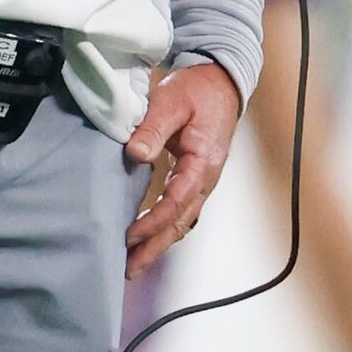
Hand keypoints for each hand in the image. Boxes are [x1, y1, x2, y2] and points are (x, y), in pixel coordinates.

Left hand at [124, 62, 243, 278]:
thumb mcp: (171, 101)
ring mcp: (203, 180)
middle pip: (182, 221)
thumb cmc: (198, 90)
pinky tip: (150, 239)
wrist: (222, 82)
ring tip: (135, 263)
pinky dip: (166, 228)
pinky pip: (182, 211)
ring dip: (160, 243)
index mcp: (203, 161)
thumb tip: (135, 154)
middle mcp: (207, 177)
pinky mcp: (196, 178)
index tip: (130, 236)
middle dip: (156, 247)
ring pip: (183, 220)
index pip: (178, 201)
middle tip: (129, 269)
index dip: (154, 222)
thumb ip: (152, 127)